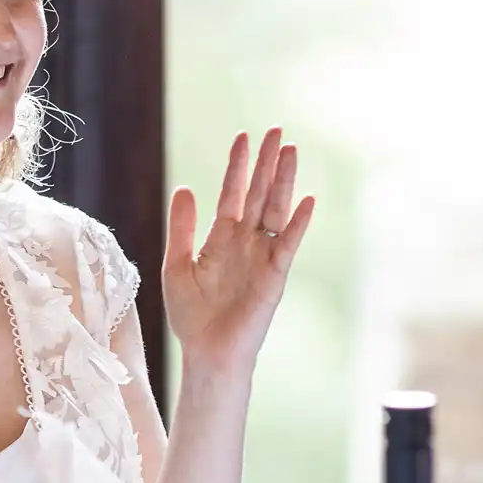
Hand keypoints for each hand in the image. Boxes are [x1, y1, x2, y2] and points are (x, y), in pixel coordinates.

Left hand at [163, 129, 315, 376]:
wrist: (207, 351)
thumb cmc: (191, 315)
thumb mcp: (177, 265)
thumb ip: (182, 228)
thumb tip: (186, 188)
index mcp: (221, 238)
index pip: (233, 193)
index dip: (238, 166)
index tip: (243, 137)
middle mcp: (245, 242)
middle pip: (258, 194)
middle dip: (266, 163)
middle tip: (276, 131)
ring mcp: (262, 256)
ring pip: (275, 210)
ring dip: (283, 181)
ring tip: (290, 151)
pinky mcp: (274, 275)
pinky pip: (288, 244)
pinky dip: (297, 223)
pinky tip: (305, 200)